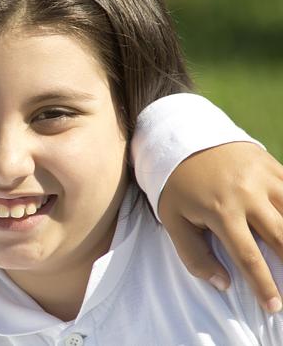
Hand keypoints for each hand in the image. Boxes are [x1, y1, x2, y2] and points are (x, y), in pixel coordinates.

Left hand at [160, 142, 282, 312]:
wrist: (183, 138)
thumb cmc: (176, 184)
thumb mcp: (173, 219)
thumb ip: (194, 255)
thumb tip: (223, 283)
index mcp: (222, 211)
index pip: (249, 257)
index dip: (264, 285)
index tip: (274, 306)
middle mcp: (248, 195)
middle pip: (282, 238)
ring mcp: (264, 178)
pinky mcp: (273, 166)